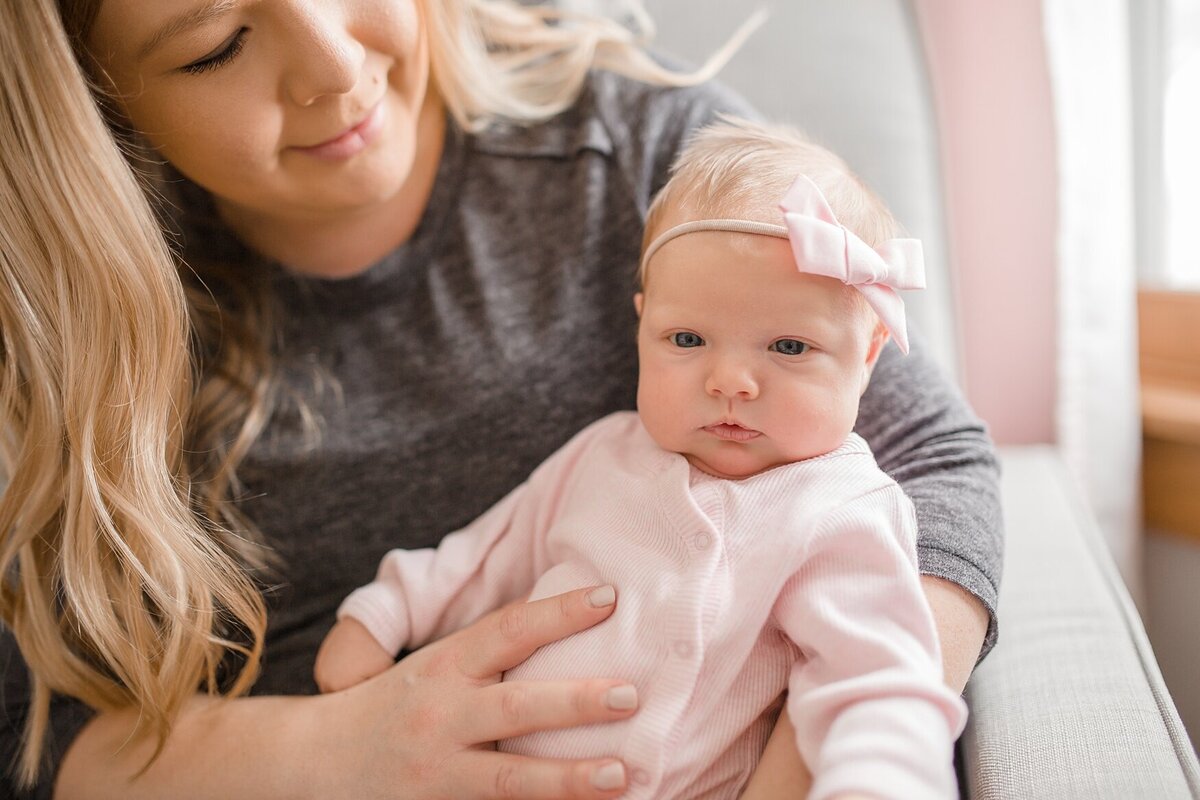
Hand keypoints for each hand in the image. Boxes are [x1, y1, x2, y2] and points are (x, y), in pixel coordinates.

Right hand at [303, 585, 636, 799]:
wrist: (312, 761)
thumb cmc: (394, 705)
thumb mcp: (436, 666)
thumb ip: (490, 652)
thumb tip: (567, 620)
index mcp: (446, 665)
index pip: (509, 630)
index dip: (559, 611)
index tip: (610, 598)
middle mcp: (443, 715)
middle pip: (516, 706)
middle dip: (575, 702)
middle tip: (631, 696)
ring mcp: (438, 770)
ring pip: (509, 777)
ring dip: (567, 777)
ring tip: (621, 774)